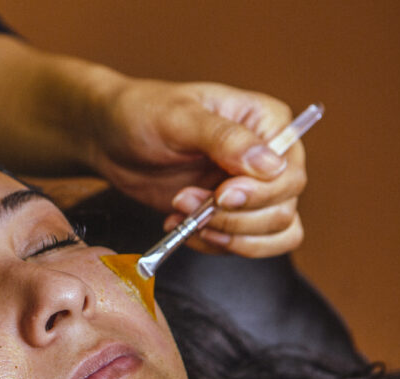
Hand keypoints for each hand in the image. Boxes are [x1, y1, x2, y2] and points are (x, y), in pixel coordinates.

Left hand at [85, 78, 306, 257]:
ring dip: (227, 235)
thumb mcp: (181, 118)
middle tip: (187, 202)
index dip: (260, 193)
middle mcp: (268, 157)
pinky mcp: (229, 213)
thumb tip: (271, 165)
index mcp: (268, 123)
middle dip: (235, 217)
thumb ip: (225, 139)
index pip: (289, 173)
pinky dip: (213, 244)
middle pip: (283, 208)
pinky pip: (244, 244)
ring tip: (184, 218)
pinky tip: (180, 227)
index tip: (221, 195)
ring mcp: (250, 189)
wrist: (110, 138)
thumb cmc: (144, 114)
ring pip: (273, 232)